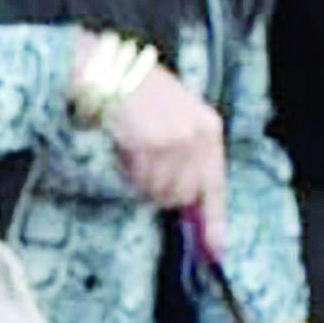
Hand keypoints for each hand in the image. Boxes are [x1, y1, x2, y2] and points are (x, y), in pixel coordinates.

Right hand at [101, 63, 228, 243]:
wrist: (108, 71)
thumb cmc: (140, 96)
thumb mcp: (176, 118)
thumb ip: (189, 159)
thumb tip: (190, 207)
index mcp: (208, 128)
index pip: (215, 185)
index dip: (214, 221)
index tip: (215, 251)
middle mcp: (196, 135)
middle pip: (183, 195)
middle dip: (163, 193)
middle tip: (145, 170)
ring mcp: (173, 140)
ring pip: (159, 191)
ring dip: (143, 182)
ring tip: (134, 153)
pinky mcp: (148, 143)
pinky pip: (138, 179)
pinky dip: (128, 172)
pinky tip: (124, 148)